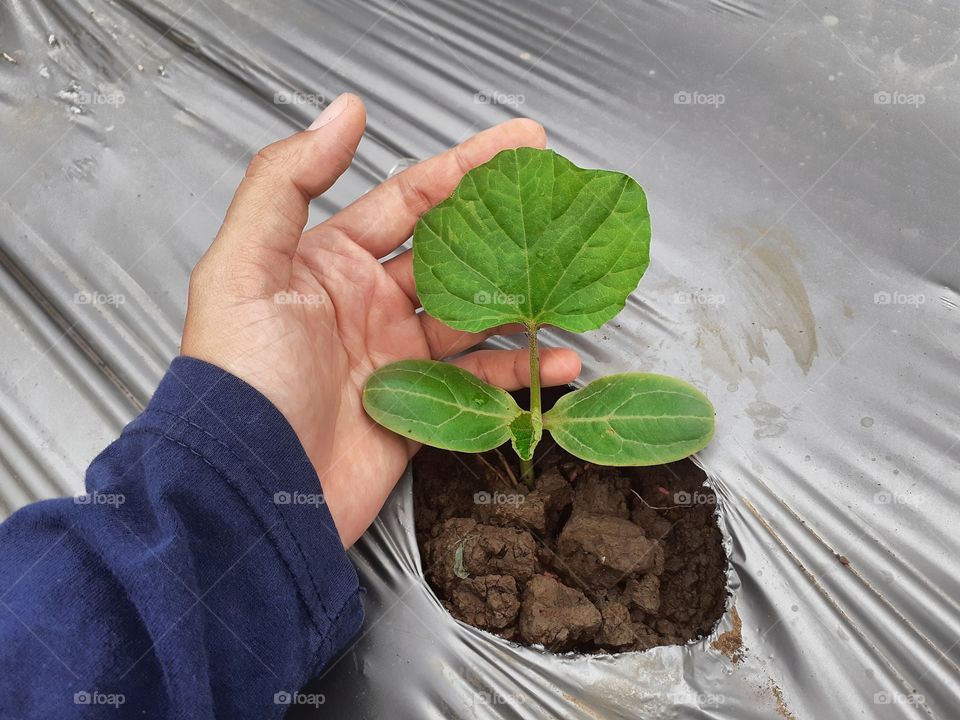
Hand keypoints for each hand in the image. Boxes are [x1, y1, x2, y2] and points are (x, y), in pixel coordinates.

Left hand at [181, 94, 580, 546]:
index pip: (410, 199)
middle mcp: (367, 304)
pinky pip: (479, 380)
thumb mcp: (244, 267)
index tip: (522, 144)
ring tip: (570, 282)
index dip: (466, 167)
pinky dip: (519, 371)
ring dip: (522, 300)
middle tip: (560, 211)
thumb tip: (341, 112)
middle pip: (453, 254)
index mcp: (329, 262)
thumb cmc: (236, 378)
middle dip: (506, 229)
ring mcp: (395, 356)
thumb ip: (286, 181)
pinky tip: (556, 360)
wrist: (245, 490)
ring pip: (475, 316)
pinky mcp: (417, 407)